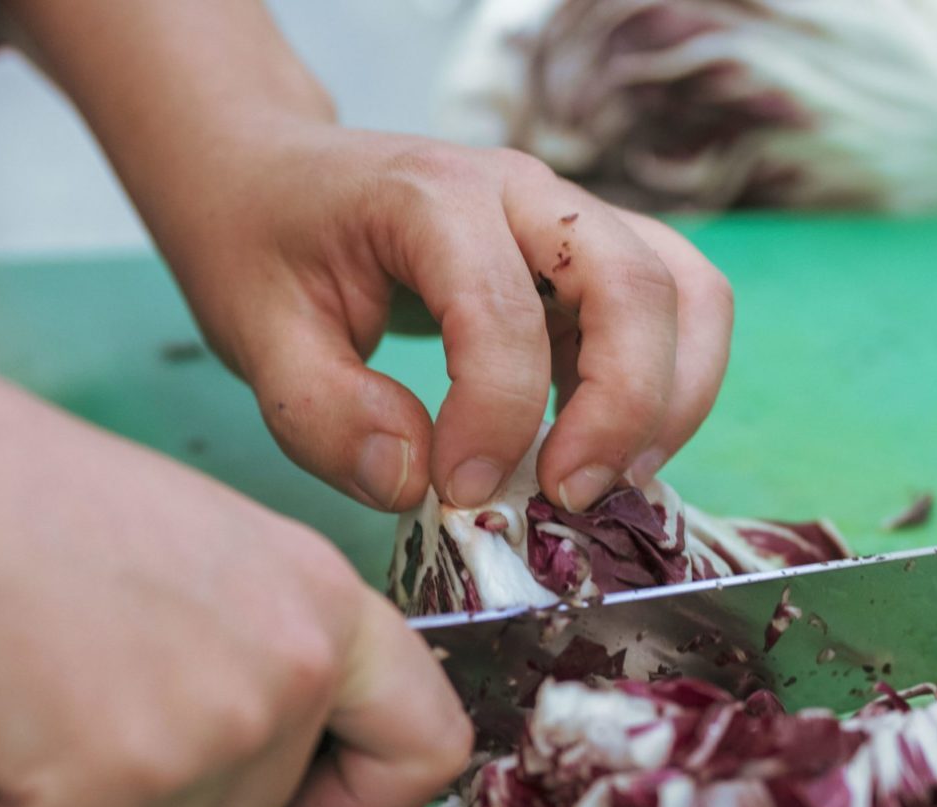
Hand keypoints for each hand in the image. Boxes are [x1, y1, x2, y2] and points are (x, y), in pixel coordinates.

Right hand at [0, 356, 470, 806]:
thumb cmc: (10, 491)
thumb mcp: (197, 550)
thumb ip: (254, 643)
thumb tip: (249, 741)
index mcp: (317, 601)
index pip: (426, 743)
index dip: (371, 798)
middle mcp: (284, 671)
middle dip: (167, 800)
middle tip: (84, 734)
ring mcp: (206, 736)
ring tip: (6, 727)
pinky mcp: (107, 789)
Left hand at [159, 127, 733, 512]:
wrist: (268, 177)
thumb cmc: (262, 248)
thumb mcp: (255, 337)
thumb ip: (323, 416)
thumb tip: (416, 482)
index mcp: (430, 196)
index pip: (503, 311)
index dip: (496, 419)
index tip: (460, 493)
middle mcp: (521, 190)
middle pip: (637, 285)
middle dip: (624, 409)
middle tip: (566, 498)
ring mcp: (565, 217)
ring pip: (682, 292)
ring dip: (669, 398)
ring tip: (607, 482)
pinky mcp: (583, 257)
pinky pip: (669, 309)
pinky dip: (663, 386)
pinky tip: (599, 448)